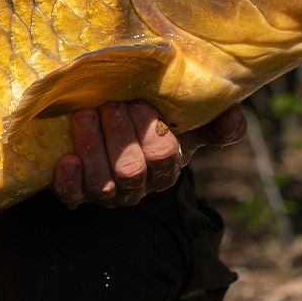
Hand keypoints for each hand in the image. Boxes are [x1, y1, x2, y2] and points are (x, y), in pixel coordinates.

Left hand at [52, 103, 245, 208]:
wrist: (105, 135)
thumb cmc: (148, 127)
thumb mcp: (181, 123)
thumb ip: (211, 121)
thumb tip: (234, 116)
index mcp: (164, 169)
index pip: (164, 158)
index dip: (151, 134)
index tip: (140, 103)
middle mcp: (136, 187)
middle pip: (131, 171)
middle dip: (119, 136)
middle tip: (109, 104)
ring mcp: (106, 194)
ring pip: (102, 184)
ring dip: (92, 148)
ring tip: (84, 115)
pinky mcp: (76, 194)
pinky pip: (73, 196)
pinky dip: (69, 181)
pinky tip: (67, 159)